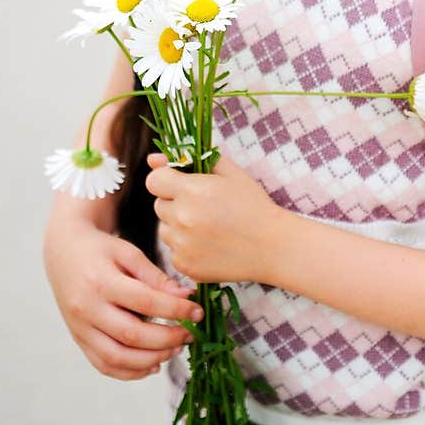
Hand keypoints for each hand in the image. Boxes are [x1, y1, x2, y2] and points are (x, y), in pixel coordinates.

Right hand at [43, 220, 203, 380]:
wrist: (63, 253)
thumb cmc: (100, 250)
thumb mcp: (128, 252)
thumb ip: (156, 277)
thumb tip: (187, 297)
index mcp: (101, 281)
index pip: (145, 301)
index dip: (175, 310)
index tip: (197, 312)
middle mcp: (87, 308)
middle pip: (131, 335)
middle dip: (167, 339)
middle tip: (190, 334)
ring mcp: (80, 328)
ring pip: (116, 357)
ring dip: (151, 359)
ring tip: (175, 348)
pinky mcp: (79, 339)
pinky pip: (104, 365)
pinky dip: (130, 371)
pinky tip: (153, 364)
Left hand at [146, 151, 281, 285]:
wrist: (272, 246)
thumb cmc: (252, 205)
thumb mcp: (229, 173)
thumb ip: (191, 160)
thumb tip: (153, 158)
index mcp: (191, 191)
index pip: (154, 180)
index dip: (167, 180)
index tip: (182, 185)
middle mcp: (182, 218)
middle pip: (159, 205)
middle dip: (175, 203)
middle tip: (204, 208)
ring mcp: (181, 245)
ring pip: (164, 229)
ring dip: (178, 226)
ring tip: (208, 228)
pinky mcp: (184, 265)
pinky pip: (173, 251)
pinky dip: (186, 248)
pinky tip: (210, 245)